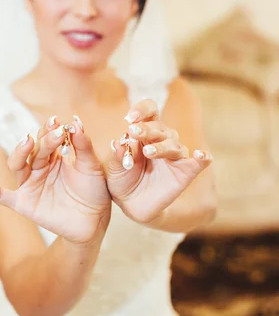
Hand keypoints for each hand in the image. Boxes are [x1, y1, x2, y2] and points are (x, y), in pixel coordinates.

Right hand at [0, 116, 110, 243]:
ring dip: (20, 152)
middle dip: (44, 140)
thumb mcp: (92, 167)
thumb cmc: (94, 191)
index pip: (47, 139)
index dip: (51, 131)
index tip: (58, 123)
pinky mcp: (24, 203)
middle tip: (55, 132)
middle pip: (34, 150)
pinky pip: (2, 195)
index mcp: (54, 156)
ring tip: (28, 142)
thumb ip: (84, 147)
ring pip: (17, 165)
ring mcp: (30, 185)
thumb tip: (76, 122)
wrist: (95, 221)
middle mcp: (39, 168)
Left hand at [106, 99, 212, 223]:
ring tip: (147, 152)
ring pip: (174, 145)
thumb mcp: (114, 168)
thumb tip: (119, 143)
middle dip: (147, 129)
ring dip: (161, 146)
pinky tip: (201, 155)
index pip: (150, 112)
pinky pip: (199, 163)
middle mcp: (163, 140)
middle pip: (160, 128)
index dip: (142, 110)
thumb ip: (118, 155)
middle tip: (133, 132)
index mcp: (146, 133)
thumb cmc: (122, 180)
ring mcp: (175, 156)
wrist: (130, 205)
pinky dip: (202, 157)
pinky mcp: (185, 173)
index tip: (131, 117)